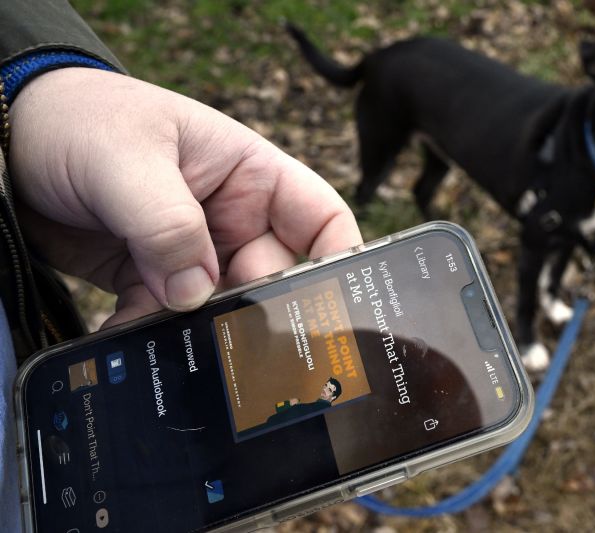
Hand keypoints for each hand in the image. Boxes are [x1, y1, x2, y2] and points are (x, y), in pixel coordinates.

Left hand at [9, 68, 360, 326]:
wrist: (8, 140)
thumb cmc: (78, 120)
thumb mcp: (127, 159)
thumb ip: (167, 224)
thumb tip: (194, 296)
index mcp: (250, 175)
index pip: (319, 220)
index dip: (340, 261)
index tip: (336, 307)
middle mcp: (232, 217)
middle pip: (272, 278)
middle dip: (253, 312)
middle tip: (232, 343)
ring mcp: (193, 251)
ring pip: (219, 307)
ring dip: (199, 332)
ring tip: (173, 346)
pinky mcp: (153, 278)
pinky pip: (168, 319)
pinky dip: (153, 335)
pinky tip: (132, 342)